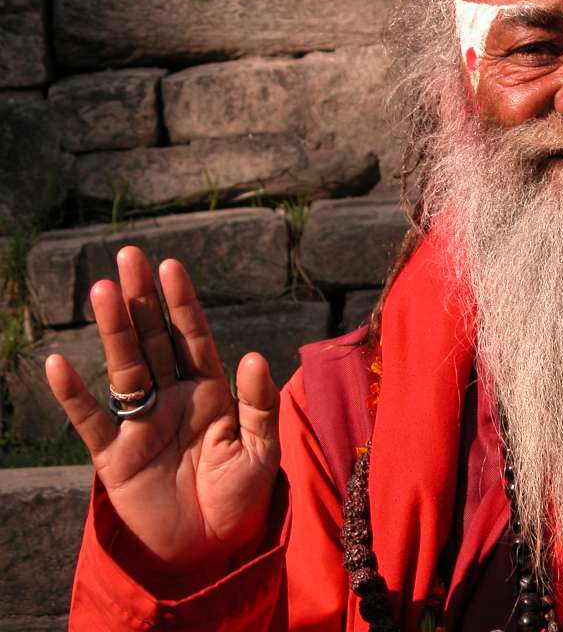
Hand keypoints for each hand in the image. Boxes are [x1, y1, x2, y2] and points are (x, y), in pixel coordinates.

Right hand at [45, 246, 280, 576]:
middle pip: (153, 341)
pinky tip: (58, 364)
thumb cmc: (242, 497)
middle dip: (142, 300)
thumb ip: (259, 405)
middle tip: (128, 256)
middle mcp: (172, 399)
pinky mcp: (114, 456)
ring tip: (102, 290)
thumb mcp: (261, 450)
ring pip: (123, 368)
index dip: (181, 304)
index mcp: (210, 393)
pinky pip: (90, 421)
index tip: (170, 266)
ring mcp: (141, 424)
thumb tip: (255, 355)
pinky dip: (73, 395)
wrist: (211, 549)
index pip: (193, 338)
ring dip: (113, 331)